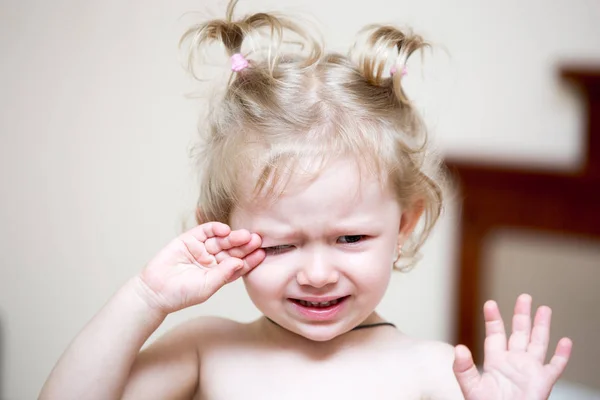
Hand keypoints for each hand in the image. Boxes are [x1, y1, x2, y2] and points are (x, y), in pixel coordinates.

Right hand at [137, 222, 264, 313]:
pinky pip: (205, 231)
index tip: (262, 254)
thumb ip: (223, 274)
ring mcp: (201, 248)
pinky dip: (215, 228)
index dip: (250, 259)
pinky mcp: (189, 239)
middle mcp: (213, 259)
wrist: (155, 291)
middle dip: (244, 245)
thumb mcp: (207, 287)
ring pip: (221, 240)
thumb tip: (240, 263)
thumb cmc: (181, 294)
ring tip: (244, 235)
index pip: (239, 264)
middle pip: (232, 249)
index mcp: (220, 273)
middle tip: (256, 240)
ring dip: (233, 236)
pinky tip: (225, 230)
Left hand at [453, 294, 572, 399]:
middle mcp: (514, 361)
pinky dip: (562, 355)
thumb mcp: (471, 387)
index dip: (493, 318)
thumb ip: (463, 368)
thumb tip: (458, 348)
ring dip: (542, 327)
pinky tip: (566, 341)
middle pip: (519, 333)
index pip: (495, 334)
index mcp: (496, 360)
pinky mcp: (543, 381)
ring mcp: (529, 370)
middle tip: (524, 297)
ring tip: (544, 309)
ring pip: (538, 343)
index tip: (490, 303)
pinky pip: (555, 366)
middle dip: (522, 315)